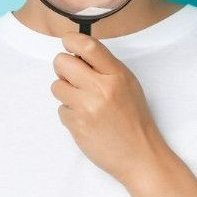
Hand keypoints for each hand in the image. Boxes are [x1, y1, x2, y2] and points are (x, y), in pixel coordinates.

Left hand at [51, 31, 164, 185]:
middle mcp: (101, 88)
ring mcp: (87, 108)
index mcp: (116, 75)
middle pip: (62, 62)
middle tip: (72, 78)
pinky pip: (61, 110)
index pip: (87, 46)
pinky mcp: (77, 125)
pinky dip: (70, 114)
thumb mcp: (128, 85)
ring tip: (83, 103)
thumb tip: (77, 54)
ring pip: (56, 86)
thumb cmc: (134, 119)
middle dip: (62, 68)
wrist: (140, 155)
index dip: (71, 41)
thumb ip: (105, 68)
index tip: (67, 43)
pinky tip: (86, 121)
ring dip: (65, 93)